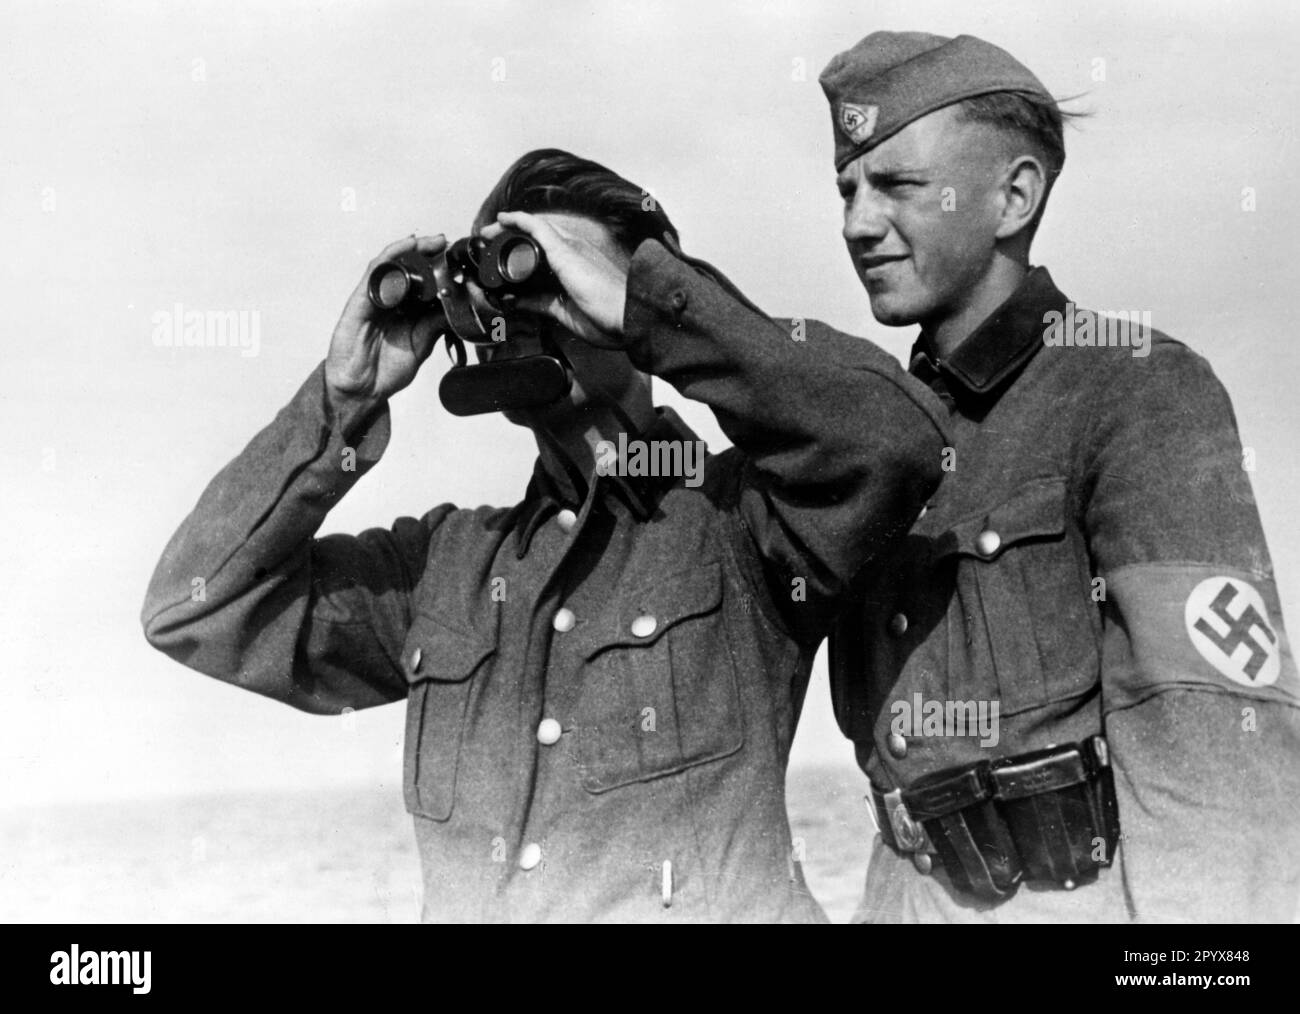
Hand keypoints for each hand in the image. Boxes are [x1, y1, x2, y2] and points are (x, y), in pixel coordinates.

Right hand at [325, 234, 447, 406]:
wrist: (362, 391)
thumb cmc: (386, 369)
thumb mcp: (421, 344)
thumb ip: (436, 324)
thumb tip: (458, 306)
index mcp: (406, 309)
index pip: (424, 280)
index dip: (441, 268)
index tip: (460, 260)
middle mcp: (391, 300)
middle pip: (409, 267)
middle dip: (429, 252)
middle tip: (448, 244)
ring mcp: (375, 298)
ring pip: (392, 264)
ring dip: (412, 249)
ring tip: (432, 241)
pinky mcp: (360, 301)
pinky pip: (374, 273)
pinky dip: (390, 257)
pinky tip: (405, 248)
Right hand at [487, 211, 628, 347]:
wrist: (620, 321)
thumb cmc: (601, 287)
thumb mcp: (566, 254)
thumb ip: (544, 236)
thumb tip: (520, 219)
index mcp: (567, 245)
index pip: (534, 228)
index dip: (513, 223)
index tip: (492, 225)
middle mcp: (562, 263)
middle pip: (529, 251)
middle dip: (507, 248)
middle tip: (486, 246)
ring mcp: (560, 286)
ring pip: (529, 277)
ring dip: (510, 276)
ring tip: (491, 272)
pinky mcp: (560, 307)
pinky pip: (533, 302)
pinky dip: (519, 301)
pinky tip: (508, 301)